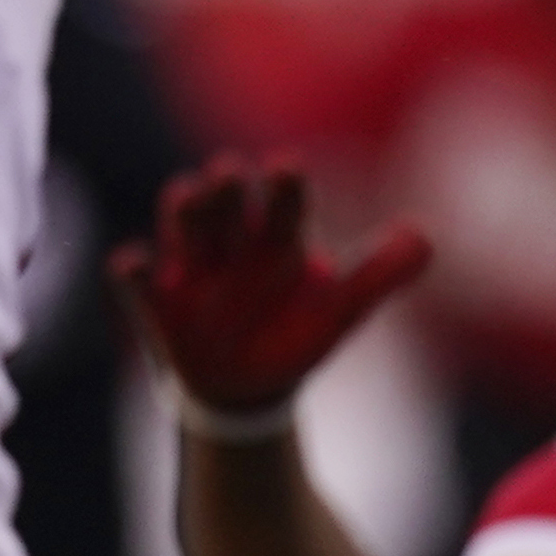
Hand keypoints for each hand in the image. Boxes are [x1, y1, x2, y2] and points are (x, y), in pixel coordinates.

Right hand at [111, 159, 431, 414]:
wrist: (243, 388)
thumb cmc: (292, 336)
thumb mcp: (339, 313)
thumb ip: (379, 275)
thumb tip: (424, 235)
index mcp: (277, 239)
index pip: (282, 205)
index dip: (283, 187)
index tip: (287, 166)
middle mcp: (232, 243)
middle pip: (227, 203)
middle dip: (227, 188)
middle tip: (230, 172)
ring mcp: (190, 268)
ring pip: (183, 224)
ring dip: (185, 209)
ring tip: (188, 196)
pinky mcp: (154, 300)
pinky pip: (134, 279)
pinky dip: (131, 269)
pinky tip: (132, 261)